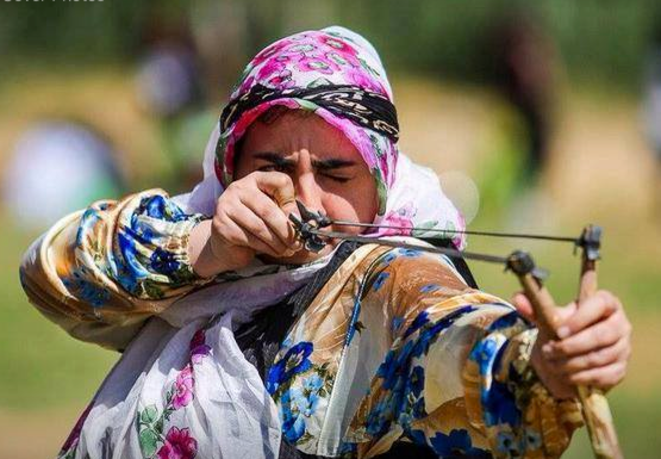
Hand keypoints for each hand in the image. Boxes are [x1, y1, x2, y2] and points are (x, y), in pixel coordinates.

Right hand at [190, 171, 301, 276]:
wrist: (229, 244)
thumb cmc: (258, 225)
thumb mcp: (275, 213)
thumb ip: (289, 211)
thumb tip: (307, 221)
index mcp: (256, 179)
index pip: (281, 181)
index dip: (292, 203)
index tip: (297, 220)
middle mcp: (239, 188)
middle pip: (269, 209)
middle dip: (286, 231)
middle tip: (297, 243)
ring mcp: (226, 205)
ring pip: (260, 227)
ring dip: (278, 242)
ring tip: (287, 250)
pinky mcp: (221, 224)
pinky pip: (249, 238)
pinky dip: (266, 248)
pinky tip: (273, 251)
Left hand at [512, 290, 631, 398]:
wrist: (568, 354)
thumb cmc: (561, 329)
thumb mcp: (548, 318)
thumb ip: (534, 308)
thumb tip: (517, 297)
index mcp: (605, 303)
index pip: (599, 305)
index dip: (580, 319)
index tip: (558, 331)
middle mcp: (620, 324)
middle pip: (601, 335)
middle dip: (571, 346)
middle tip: (548, 351)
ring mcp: (623, 348)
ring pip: (600, 357)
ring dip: (571, 363)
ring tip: (551, 363)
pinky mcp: (620, 369)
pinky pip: (603, 375)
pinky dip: (580, 377)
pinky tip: (565, 375)